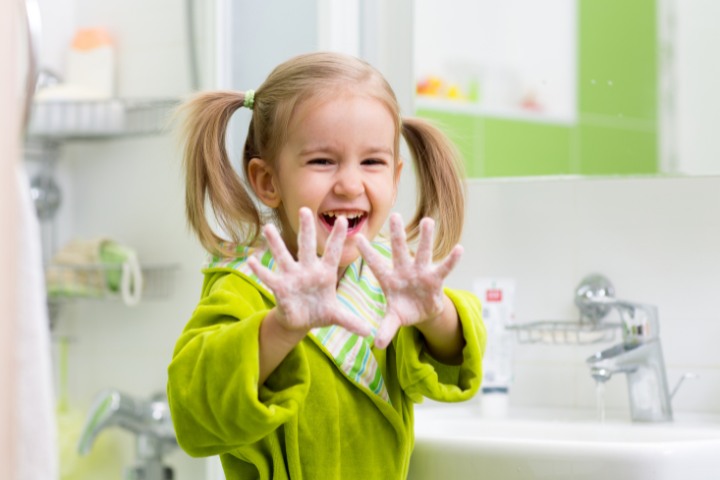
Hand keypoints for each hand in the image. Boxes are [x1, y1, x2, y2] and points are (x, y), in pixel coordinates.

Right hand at [248, 207, 370, 336]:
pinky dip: (260, 269)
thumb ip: (350, 321)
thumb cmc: (319, 312)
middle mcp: (307, 270)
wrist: (301, 322)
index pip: (332, 252)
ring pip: (283, 256)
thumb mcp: (336, 316)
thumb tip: (369, 333)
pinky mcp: (279, 287)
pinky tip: (251, 259)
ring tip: (268, 228)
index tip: (342, 220)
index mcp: (325, 273)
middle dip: (306, 229)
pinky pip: (269, 277)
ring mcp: (292, 277)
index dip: (337, 238)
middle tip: (304, 209)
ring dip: (275, 243)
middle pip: (306, 246)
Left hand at [356, 213, 462, 348]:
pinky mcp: (436, 279)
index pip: (375, 264)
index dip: (367, 252)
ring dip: (426, 238)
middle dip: (397, 234)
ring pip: (424, 252)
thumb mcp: (393, 320)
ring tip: (428, 221)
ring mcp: (421, 273)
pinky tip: (459, 248)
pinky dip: (451, 260)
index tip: (356, 237)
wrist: (421, 312)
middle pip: (399, 250)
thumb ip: (386, 329)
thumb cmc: (403, 310)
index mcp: (389, 279)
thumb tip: (376, 345)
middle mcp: (404, 271)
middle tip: (394, 215)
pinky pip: (444, 268)